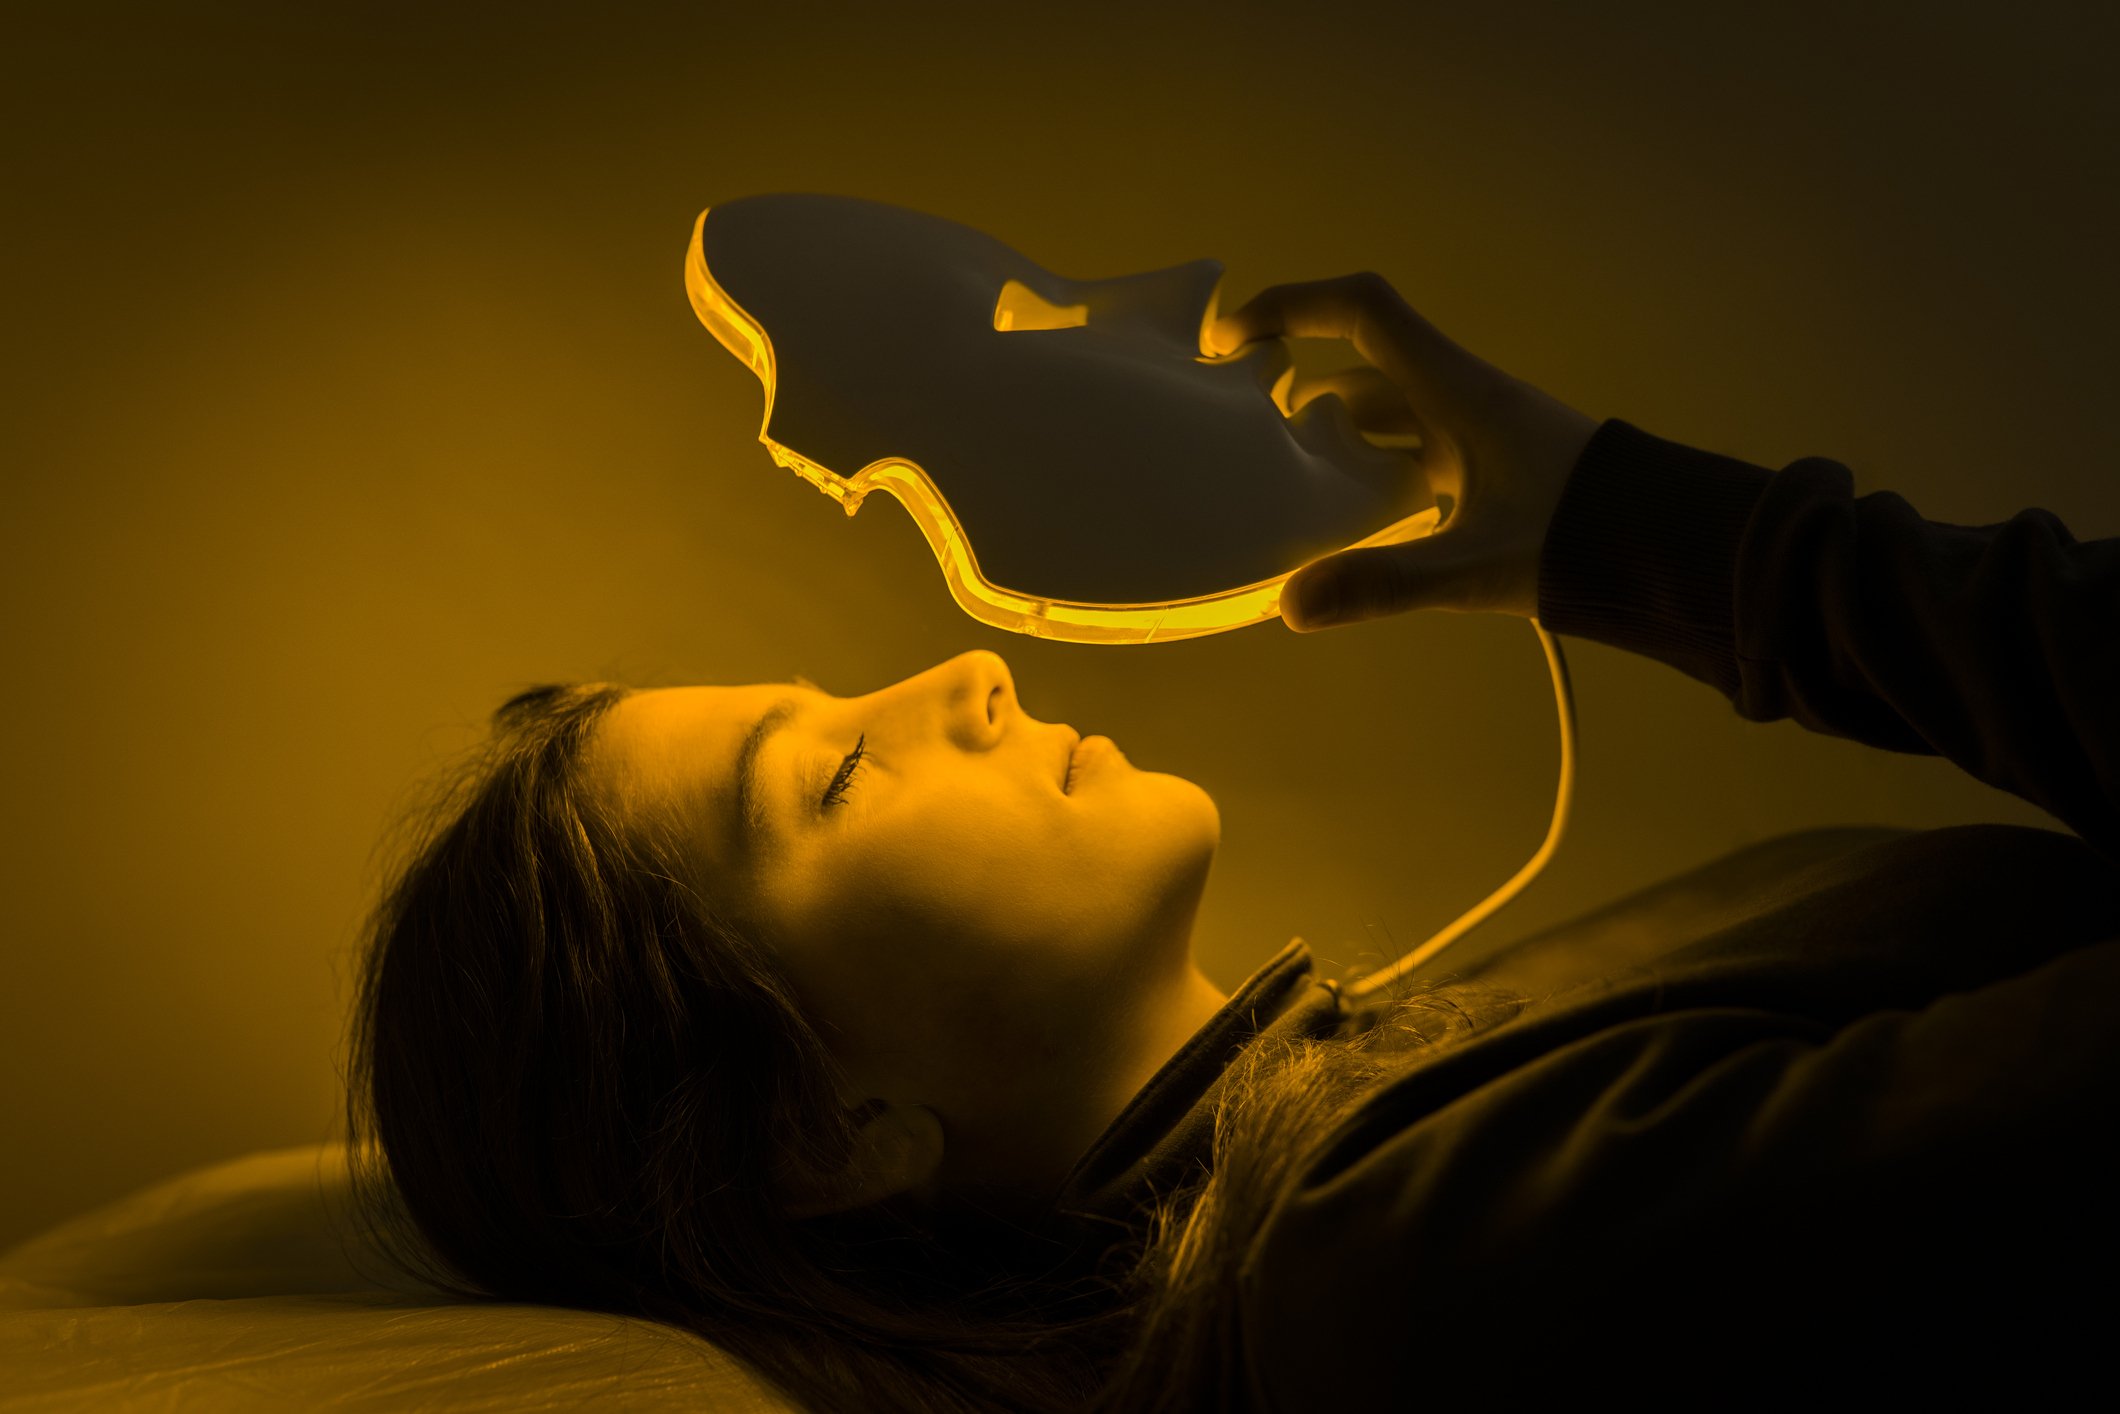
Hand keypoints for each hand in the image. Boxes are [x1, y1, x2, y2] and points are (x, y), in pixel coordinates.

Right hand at [1207, 271, 1598, 628]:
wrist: (1668, 549)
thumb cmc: (1583, 537)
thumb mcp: (1477, 565)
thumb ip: (1384, 583)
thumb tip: (1292, 605)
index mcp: (1457, 389)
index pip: (1363, 312)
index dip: (1291, 305)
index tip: (1233, 337)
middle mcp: (1462, 399)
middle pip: (1362, 369)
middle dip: (1297, 390)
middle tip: (1244, 428)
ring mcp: (1477, 433)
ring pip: (1386, 415)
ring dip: (1335, 438)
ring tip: (1284, 483)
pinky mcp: (1489, 470)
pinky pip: (1411, 454)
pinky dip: (1371, 474)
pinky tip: (1348, 524)